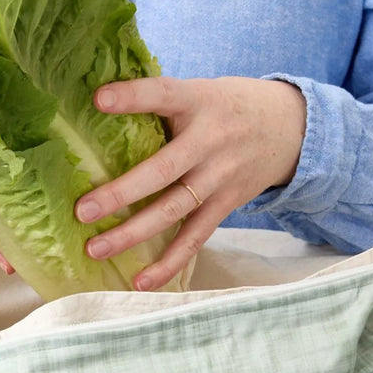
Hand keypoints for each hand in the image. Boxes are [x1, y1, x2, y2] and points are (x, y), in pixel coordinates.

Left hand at [74, 76, 305, 290]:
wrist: (290, 128)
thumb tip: (95, 106)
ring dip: (132, 233)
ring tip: (95, 248)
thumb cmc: (226, 106)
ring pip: (172, 210)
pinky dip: (168, 263)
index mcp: (198, 102)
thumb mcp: (200, 90)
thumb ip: (160, 102)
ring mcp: (219, 177)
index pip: (163, 94)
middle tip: (82, 211)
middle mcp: (210, 141)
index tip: (100, 99)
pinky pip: (194, 239)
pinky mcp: (225, 206)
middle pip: (162, 171)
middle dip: (121, 193)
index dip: (133, 96)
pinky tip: (140, 281)